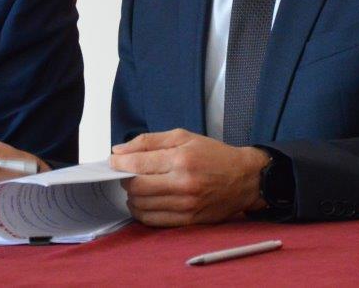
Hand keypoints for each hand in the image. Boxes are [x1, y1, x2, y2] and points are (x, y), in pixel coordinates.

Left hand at [108, 128, 269, 226]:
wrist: (245, 178)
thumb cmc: (214, 155)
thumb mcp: (183, 136)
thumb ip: (149, 141)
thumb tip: (119, 151)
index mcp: (181, 159)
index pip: (137, 164)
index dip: (119, 163)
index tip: (114, 162)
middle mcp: (183, 184)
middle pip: (136, 188)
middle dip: (125, 180)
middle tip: (128, 174)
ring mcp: (186, 205)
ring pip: (142, 207)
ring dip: (133, 197)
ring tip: (138, 188)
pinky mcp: (189, 221)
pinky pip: (154, 222)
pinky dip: (143, 213)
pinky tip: (146, 203)